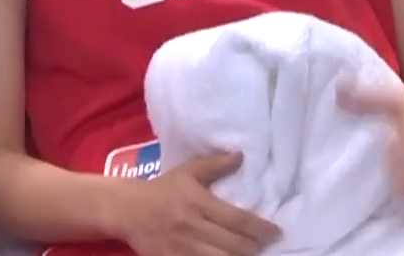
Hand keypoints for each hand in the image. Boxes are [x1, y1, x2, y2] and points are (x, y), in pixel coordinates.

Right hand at [116, 151, 279, 255]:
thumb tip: (241, 156)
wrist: (127, 209)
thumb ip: (215, 165)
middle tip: (264, 245)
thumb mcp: (188, 172)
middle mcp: (193, 226)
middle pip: (234, 245)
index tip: (276, 231)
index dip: (261, 228)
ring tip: (250, 254)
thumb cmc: (162, 189)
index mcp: (198, 202)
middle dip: (254, 247)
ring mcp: (183, 247)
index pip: (238, 220)